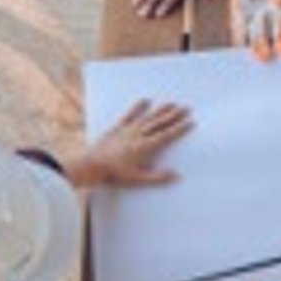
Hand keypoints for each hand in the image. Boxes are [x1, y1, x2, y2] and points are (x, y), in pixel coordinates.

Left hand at [75, 99, 190, 186]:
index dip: (179, 128)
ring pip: (148, 117)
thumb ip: (157, 177)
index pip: (166, 135)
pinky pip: (129, 115)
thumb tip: (176, 175)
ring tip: (172, 103)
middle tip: (186, 108)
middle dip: (174, 115)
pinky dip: (137, 107)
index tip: (190, 122)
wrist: (91, 166)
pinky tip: (145, 100)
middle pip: (159, 123)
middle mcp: (137, 135)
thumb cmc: (113, 175)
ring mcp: (127, 130)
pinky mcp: (117, 128)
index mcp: (144, 147)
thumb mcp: (137, 179)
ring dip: (160, 110)